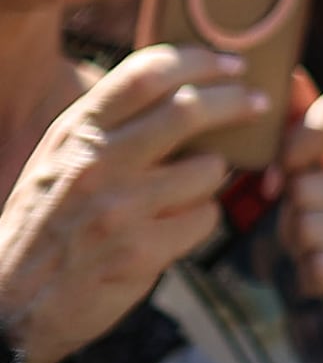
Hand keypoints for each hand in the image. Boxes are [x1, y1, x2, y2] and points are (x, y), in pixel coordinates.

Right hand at [0, 44, 249, 362]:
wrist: (11, 302)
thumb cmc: (48, 222)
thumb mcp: (62, 159)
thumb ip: (113, 124)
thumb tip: (186, 84)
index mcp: (76, 134)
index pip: (145, 74)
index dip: (199, 60)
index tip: (232, 63)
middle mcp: (96, 165)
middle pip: (188, 111)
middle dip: (236, 102)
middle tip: (259, 104)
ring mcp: (120, 209)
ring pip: (208, 169)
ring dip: (212, 176)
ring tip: (185, 191)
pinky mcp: (142, 251)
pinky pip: (205, 217)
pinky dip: (201, 219)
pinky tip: (173, 228)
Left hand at [279, 87, 322, 362]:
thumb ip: (314, 131)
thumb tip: (289, 75)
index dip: (293, 142)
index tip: (282, 175)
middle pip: (308, 183)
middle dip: (291, 216)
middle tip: (310, 235)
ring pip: (307, 227)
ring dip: (298, 251)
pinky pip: (318, 268)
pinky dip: (310, 281)